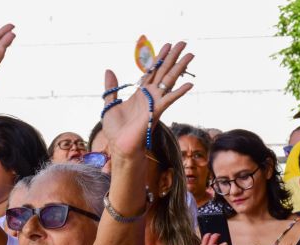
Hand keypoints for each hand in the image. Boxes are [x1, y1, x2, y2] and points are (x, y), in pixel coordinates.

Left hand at [101, 42, 193, 158]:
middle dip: (173, 57)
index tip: (167, 45)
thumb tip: (109, 70)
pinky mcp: (156, 112)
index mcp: (140, 94)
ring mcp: (154, 103)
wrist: (119, 146)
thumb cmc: (115, 130)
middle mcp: (150, 96)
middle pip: (164, 71)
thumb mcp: (109, 105)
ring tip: (191, 54)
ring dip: (180, 67)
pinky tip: (190, 84)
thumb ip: (111, 88)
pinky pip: (169, 99)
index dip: (159, 58)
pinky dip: (179, 91)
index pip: (152, 71)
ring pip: (169, 81)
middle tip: (183, 43)